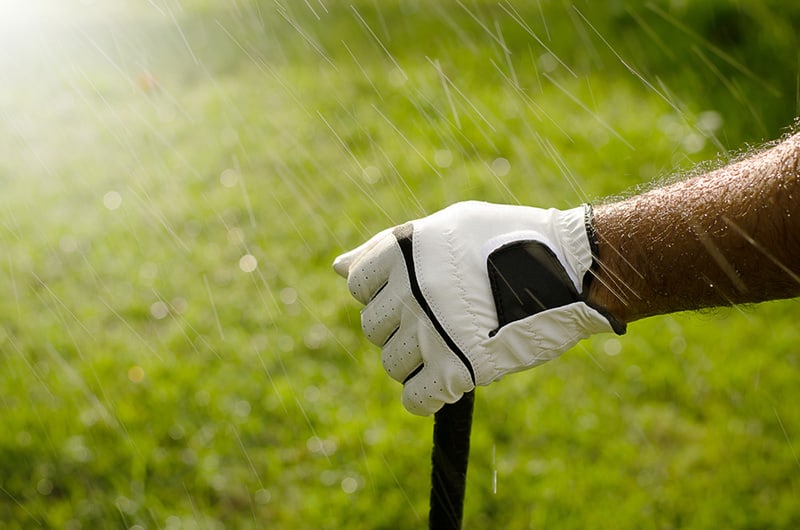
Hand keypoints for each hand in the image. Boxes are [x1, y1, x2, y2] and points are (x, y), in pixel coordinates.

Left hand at [334, 201, 622, 414]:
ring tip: (452, 343)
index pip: (359, 285)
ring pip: (393, 363)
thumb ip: (386, 247)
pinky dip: (429, 396)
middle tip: (441, 318)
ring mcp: (433, 330)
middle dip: (401, 326)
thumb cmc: (506, 240)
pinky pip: (415, 399)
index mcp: (405, 252)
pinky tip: (451, 378)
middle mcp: (412, 290)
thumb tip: (338, 268)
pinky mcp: (458, 368)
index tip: (417, 292)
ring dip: (418, 360)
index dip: (386, 292)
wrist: (572, 267)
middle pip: (374, 327)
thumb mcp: (446, 227)